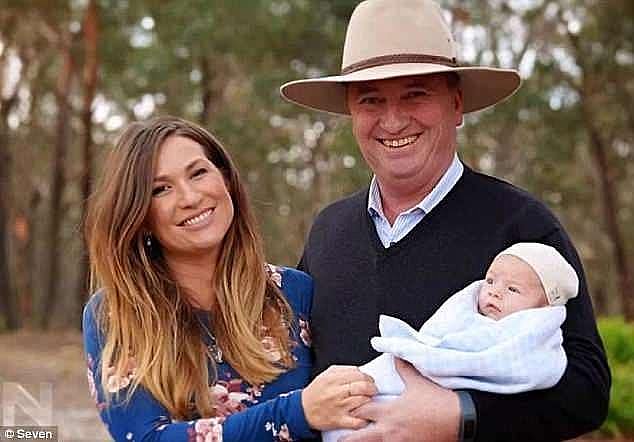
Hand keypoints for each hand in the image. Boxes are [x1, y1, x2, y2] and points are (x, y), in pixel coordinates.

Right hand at [301, 365, 376, 430]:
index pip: (358, 374)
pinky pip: (358, 421)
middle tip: (372, 390)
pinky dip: (364, 418)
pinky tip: (362, 415)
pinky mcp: (339, 420)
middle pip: (363, 387)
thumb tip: (360, 371)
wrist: (303, 409)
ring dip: (369, 401)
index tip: (369, 380)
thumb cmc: (316, 392)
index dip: (368, 377)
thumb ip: (343, 370)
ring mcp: (339, 407)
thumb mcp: (326, 374)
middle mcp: (336, 392)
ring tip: (366, 401)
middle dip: (372, 388)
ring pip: (363, 402)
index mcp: (333, 378)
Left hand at [342, 358, 459, 441]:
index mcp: (390, 411)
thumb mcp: (418, 382)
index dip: (352, 409)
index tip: (344, 408)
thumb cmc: (438, 400)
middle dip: (347, 438)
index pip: (361, 411)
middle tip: (338, 439)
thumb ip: (403, 369)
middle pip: (359, 437)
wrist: (460, 418)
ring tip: (356, 441)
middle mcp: (390, 430)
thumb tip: (396, 355)